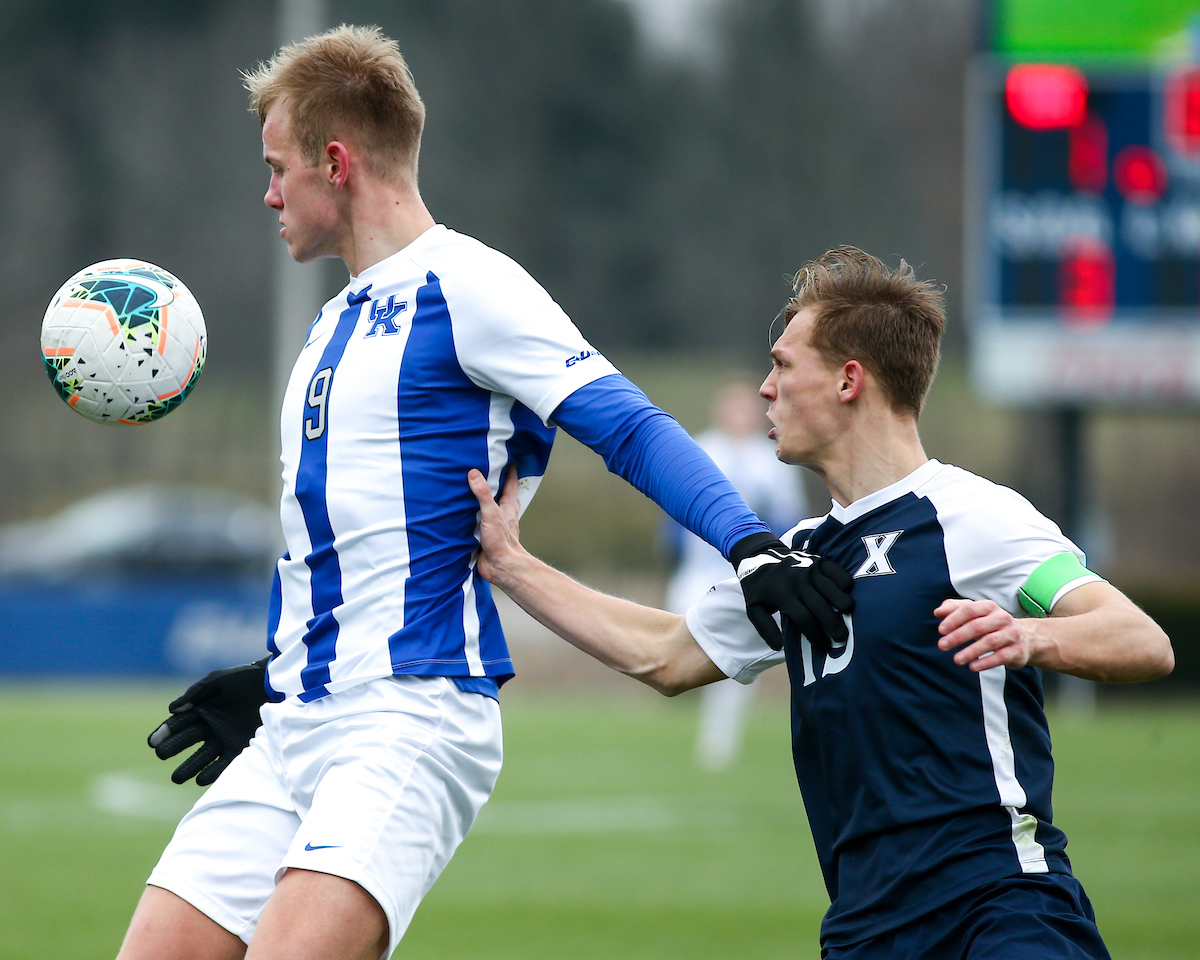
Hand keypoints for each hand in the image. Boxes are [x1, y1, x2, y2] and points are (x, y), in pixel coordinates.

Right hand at [147, 658, 270, 785]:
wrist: (273, 686)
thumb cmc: (244, 679)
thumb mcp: (218, 680)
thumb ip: (195, 693)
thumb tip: (172, 709)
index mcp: (200, 711)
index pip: (177, 724)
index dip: (164, 732)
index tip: (152, 742)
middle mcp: (210, 728)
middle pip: (186, 741)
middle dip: (172, 748)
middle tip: (161, 755)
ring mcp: (224, 740)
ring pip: (201, 757)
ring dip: (189, 768)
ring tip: (177, 777)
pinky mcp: (240, 749)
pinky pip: (223, 764)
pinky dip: (212, 773)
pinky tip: (201, 779)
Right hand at [467, 465, 525, 588]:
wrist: (501, 567)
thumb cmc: (501, 542)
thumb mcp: (491, 514)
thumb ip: (483, 494)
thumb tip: (474, 473)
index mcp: (508, 507)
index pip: (511, 484)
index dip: (511, 471)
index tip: (508, 459)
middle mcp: (503, 515)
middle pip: (503, 495)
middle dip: (498, 483)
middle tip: (490, 471)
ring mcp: (494, 526)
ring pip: (491, 508)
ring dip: (485, 500)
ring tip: (474, 489)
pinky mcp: (485, 536)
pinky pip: (479, 522)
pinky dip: (474, 516)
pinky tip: (465, 515)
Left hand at [731, 535, 854, 651]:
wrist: (760, 555)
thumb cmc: (759, 587)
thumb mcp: (754, 608)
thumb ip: (765, 628)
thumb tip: (778, 647)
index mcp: (782, 595)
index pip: (804, 619)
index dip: (815, 635)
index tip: (823, 647)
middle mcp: (798, 582)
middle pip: (822, 608)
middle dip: (834, 626)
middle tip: (841, 638)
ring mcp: (810, 569)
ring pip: (834, 590)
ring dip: (844, 606)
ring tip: (848, 617)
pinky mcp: (819, 560)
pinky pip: (839, 573)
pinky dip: (846, 584)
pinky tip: (845, 594)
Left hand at [936, 598, 1033, 670]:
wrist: (1026, 638)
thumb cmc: (992, 625)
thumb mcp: (976, 614)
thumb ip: (955, 609)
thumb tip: (938, 611)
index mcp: (989, 606)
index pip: (969, 609)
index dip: (954, 619)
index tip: (940, 630)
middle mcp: (1002, 618)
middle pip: (977, 626)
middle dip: (958, 636)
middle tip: (942, 645)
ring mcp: (1011, 634)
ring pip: (990, 641)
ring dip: (971, 651)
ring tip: (956, 659)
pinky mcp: (1017, 650)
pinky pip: (1001, 656)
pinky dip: (986, 662)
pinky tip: (972, 667)